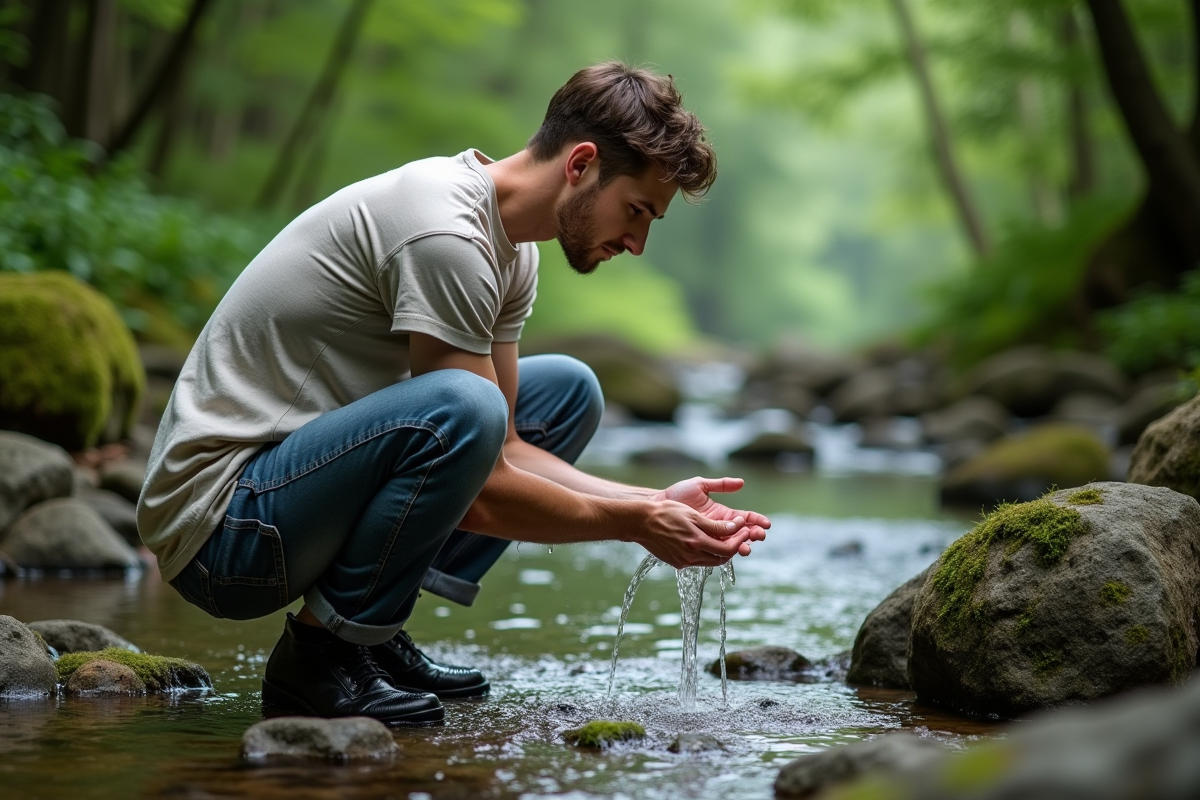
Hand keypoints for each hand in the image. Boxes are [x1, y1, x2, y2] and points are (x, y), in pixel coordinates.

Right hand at [635, 500, 751, 568]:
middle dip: (733, 548)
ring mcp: (683, 562)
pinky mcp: (677, 563)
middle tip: (738, 535)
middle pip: (721, 558)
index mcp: (696, 542)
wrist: (641, 522)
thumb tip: (736, 527)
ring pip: (710, 561)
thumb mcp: (693, 515)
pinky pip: (697, 561)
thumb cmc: (666, 513)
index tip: (745, 530)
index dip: (740, 541)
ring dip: (720, 552)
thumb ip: (715, 525)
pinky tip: (705, 542)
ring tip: (724, 538)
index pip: (727, 549)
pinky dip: (706, 553)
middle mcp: (690, 556)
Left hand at [653, 476, 769, 555]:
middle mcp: (718, 527)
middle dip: (753, 535)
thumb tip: (741, 483)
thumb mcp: (699, 486)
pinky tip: (733, 550)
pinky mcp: (699, 546)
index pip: (744, 519)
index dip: (756, 521)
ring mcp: (709, 537)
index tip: (766, 523)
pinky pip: (715, 551)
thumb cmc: (676, 495)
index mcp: (721, 513)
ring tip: (746, 545)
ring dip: (742, 546)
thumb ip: (720, 484)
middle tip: (759, 535)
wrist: (656, 507)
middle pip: (741, 534)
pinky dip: (726, 552)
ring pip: (731, 545)